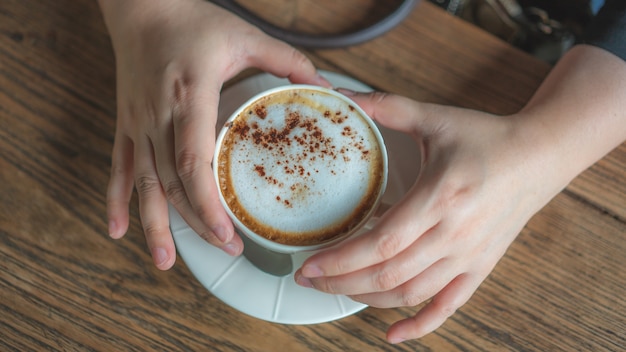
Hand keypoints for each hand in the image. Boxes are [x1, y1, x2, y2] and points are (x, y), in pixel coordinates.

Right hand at [99, 0, 329, 269]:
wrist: (140, 7)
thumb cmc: (191, 21)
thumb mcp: (244, 36)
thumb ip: (287, 60)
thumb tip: (324, 85)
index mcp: (191, 95)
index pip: (193, 162)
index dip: (206, 203)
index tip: (225, 232)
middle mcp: (159, 115)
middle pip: (173, 183)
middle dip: (197, 222)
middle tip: (226, 249)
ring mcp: (138, 123)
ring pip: (145, 184)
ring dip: (155, 225)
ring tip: (166, 263)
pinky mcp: (126, 124)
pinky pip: (119, 168)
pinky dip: (116, 201)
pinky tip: (117, 230)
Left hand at [294, 91, 564, 342]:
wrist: (540, 156)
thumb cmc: (488, 138)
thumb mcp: (437, 118)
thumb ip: (389, 107)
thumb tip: (345, 97)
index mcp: (440, 197)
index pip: (381, 243)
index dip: (340, 260)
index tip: (308, 264)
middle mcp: (454, 234)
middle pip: (388, 274)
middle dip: (339, 282)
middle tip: (307, 278)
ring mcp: (469, 256)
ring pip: (409, 293)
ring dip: (366, 299)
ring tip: (335, 291)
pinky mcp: (480, 267)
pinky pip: (449, 306)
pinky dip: (420, 325)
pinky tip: (393, 335)